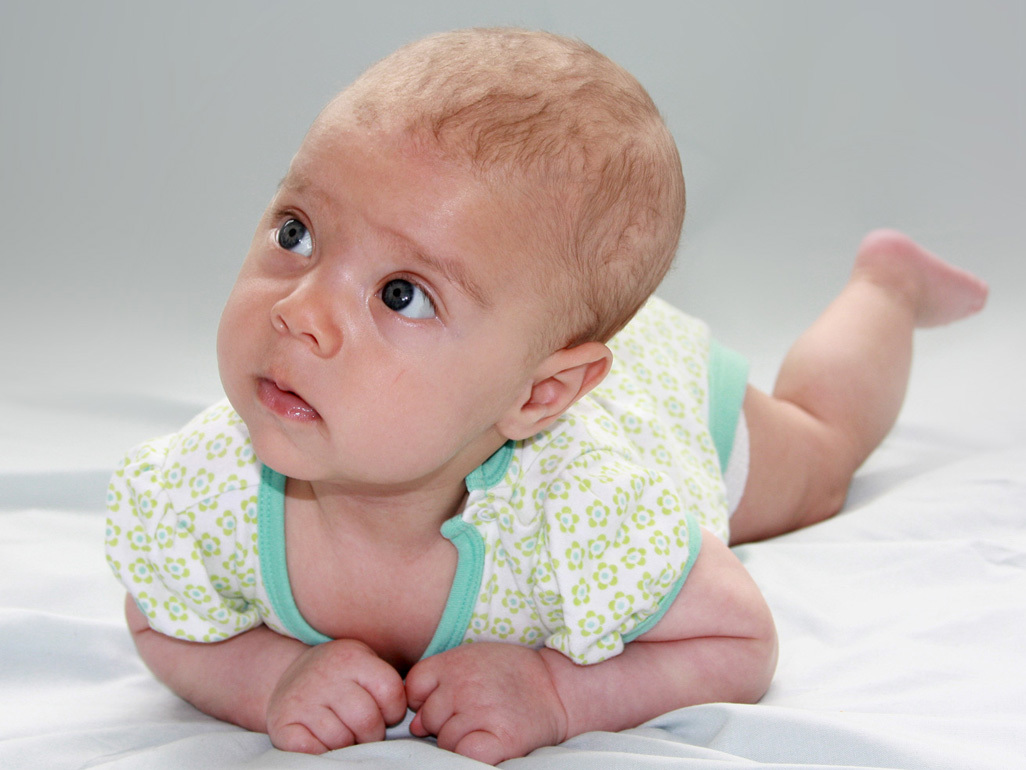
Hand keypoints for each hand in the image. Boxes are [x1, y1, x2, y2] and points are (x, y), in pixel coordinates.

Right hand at [266, 639, 406, 753]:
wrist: (287, 675)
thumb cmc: (338, 676)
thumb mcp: (363, 663)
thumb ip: (385, 682)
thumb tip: (411, 716)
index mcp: (351, 658)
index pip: (390, 691)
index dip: (393, 710)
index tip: (385, 713)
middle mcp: (325, 675)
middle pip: (367, 720)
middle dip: (372, 734)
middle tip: (364, 731)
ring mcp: (302, 699)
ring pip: (341, 739)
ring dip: (348, 744)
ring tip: (344, 732)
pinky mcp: (283, 723)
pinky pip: (313, 750)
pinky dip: (323, 752)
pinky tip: (322, 739)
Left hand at [405, 642, 568, 763]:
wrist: (558, 687)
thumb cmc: (512, 675)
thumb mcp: (473, 660)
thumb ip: (439, 682)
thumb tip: (417, 726)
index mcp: (454, 663)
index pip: (414, 688)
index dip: (426, 700)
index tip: (448, 703)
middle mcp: (463, 685)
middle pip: (428, 718)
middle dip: (445, 723)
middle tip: (475, 714)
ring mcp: (480, 711)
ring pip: (446, 741)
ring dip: (461, 741)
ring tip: (487, 725)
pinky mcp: (499, 739)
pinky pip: (465, 755)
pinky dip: (473, 754)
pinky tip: (489, 743)